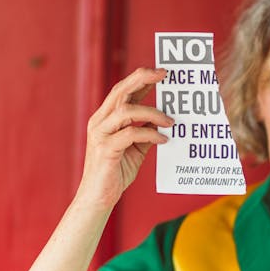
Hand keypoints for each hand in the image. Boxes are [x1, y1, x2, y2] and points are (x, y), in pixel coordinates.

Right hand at [76, 67, 173, 208]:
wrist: (99, 197)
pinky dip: (150, 134)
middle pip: (120, 91)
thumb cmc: (116, 171)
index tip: (161, 72)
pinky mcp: (106, 149)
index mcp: (105, 118)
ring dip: (152, 113)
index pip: (122, 91)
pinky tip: (163, 140)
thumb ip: (145, 132)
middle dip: (142, 79)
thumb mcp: (135, 148)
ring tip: (171, 121)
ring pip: (126, 111)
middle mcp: (100, 122)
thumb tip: (162, 120)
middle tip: (164, 75)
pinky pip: (131, 134)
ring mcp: (100, 135)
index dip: (141, 79)